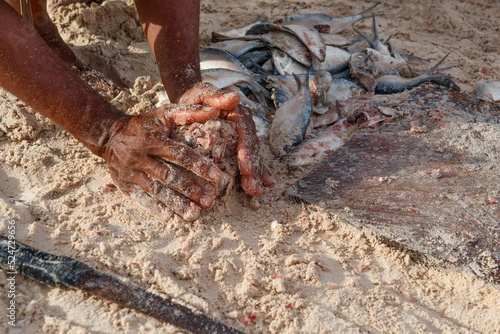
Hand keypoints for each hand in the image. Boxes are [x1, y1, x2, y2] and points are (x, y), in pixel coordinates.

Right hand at [102, 104, 223, 220]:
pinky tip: (171, 218)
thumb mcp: (164, 114)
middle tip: (210, 201)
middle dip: (191, 190)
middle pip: (169, 176)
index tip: (216, 177)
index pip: (179, 154)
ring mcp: (130, 172)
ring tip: (195, 214)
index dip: (199, 165)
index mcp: (152, 139)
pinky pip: (141, 199)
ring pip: (157, 190)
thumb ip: (190, 112)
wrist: (109, 135)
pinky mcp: (123, 184)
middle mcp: (139, 156)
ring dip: (177, 203)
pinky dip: (156, 209)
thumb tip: (215, 110)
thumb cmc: (145, 125)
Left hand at [179, 83, 273, 196]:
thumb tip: (235, 97)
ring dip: (255, 176)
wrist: (189, 103)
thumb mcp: (201, 93)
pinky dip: (256, 173)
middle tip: (251, 187)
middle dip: (252, 169)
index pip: (245, 133)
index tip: (244, 168)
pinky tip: (261, 187)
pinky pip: (249, 160)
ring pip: (253, 157)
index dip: (246, 151)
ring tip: (255, 192)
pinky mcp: (238, 146)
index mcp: (238, 114)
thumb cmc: (194, 98)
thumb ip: (216, 96)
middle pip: (252, 148)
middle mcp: (243, 126)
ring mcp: (241, 137)